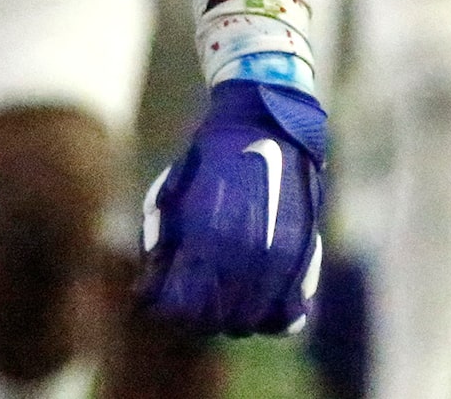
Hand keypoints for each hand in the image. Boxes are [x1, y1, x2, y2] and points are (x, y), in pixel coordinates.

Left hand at [141, 78, 327, 335]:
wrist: (266, 127)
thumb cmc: (209, 160)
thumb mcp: (171, 195)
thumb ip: (161, 245)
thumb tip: (147, 289)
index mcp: (208, 238)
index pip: (183, 307)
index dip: (166, 309)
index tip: (157, 301)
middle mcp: (246, 257)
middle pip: (215, 322)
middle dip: (195, 316)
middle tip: (185, 300)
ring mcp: (278, 262)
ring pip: (250, 323)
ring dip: (230, 319)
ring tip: (217, 301)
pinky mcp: (303, 262)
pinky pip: (287, 317)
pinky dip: (268, 318)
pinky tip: (252, 302)